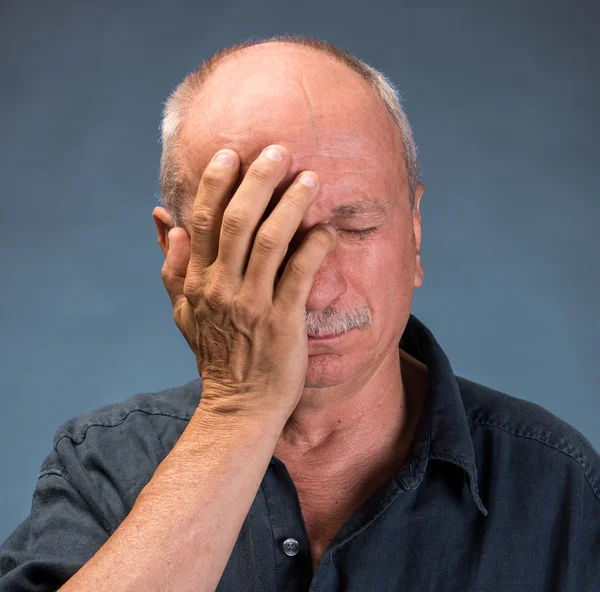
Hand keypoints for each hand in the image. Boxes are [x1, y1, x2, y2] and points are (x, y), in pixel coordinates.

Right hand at [160, 145, 336, 419]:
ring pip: (270, 242)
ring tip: (310, 178)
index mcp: (197, 281)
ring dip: (291, 206)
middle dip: (257, 181)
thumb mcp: (182, 311)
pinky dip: (314, 248)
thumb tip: (164, 221)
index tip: (231, 154)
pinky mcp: (283, 322)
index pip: (203, 222)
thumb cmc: (215, 354)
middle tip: (279, 151)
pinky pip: (300, 275)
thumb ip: (172, 265)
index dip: (216, 184)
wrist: (239, 405)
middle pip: (237, 222)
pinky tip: (327, 230)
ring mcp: (252, 305)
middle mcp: (221, 288)